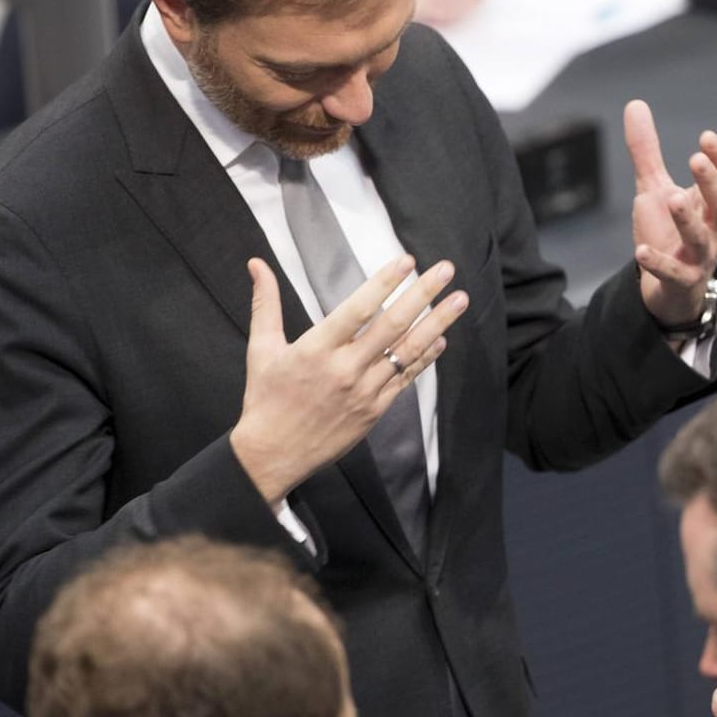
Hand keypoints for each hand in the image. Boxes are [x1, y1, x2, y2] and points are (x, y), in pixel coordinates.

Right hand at [230, 255, 467, 502]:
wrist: (272, 455)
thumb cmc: (265, 399)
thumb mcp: (261, 349)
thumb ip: (265, 303)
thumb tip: (257, 264)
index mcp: (316, 349)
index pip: (358, 309)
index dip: (384, 283)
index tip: (406, 261)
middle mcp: (344, 368)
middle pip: (392, 325)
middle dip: (422, 295)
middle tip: (446, 270)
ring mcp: (364, 391)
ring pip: (407, 352)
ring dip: (437, 323)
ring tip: (460, 300)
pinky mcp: (374, 410)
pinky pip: (405, 379)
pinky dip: (425, 358)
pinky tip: (441, 339)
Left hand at [624, 99, 716, 327]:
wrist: (668, 289)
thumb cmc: (668, 232)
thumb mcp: (654, 188)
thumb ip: (646, 151)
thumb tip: (635, 103)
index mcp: (711, 203)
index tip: (706, 137)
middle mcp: (713, 228)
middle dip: (711, 182)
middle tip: (696, 159)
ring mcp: (700, 256)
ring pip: (701, 238)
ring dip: (689, 219)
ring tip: (674, 198)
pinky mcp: (681, 280)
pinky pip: (673, 272)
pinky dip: (658, 262)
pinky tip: (640, 251)